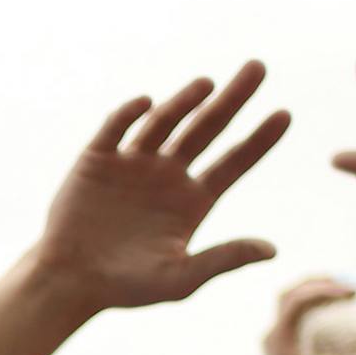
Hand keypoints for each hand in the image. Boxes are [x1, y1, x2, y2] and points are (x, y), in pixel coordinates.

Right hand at [32, 63, 288, 313]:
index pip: (235, 161)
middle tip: (259, 67)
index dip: (260, 139)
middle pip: (208, 128)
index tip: (286, 114)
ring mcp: (133, 163)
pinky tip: (147, 102)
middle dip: (233, 98)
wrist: (70, 282)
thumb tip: (273, 251)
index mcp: (193, 200)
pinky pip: (116, 128)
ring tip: (206, 85)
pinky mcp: (98, 159)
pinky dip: (130, 114)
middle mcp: (168, 174)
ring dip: (185, 101)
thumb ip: (223, 259)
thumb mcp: (180, 279)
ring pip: (166, 121)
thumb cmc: (127, 287)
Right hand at [264, 277, 355, 354]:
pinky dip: (315, 294)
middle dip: (319, 279)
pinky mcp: (275, 341)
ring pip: (290, 294)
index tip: (352, 289)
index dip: (324, 287)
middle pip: (293, 292)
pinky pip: (294, 307)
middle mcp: (279, 335)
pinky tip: (338, 295)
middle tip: (350, 283)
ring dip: (317, 282)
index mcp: (291, 340)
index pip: (301, 302)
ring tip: (346, 287)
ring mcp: (274, 337)